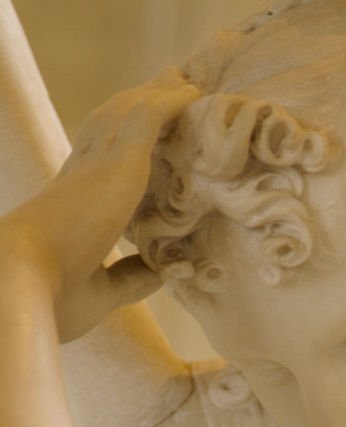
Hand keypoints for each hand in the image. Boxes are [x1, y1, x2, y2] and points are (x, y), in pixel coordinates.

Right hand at [2, 69, 198, 339]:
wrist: (24, 283)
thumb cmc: (52, 297)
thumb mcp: (102, 291)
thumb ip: (134, 277)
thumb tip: (165, 269)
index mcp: (70, 204)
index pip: (94, 161)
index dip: (115, 143)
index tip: (136, 135)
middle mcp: (81, 175)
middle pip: (113, 126)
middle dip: (138, 105)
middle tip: (166, 87)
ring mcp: (97, 165)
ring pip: (130, 113)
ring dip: (157, 95)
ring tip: (183, 81)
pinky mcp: (117, 164)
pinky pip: (149, 117)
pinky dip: (172, 102)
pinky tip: (193, 94)